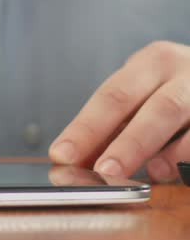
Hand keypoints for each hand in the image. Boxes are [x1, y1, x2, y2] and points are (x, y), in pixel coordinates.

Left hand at [50, 41, 189, 182]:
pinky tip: (179, 173)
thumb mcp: (139, 97)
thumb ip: (109, 129)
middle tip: (104, 171)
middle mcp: (186, 72)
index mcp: (152, 63)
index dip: (86, 128)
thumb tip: (73, 162)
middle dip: (128, 145)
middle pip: (157, 110)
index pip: (112, 97)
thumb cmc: (170, 90)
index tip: (62, 154)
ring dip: (171, 155)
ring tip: (153, 175)